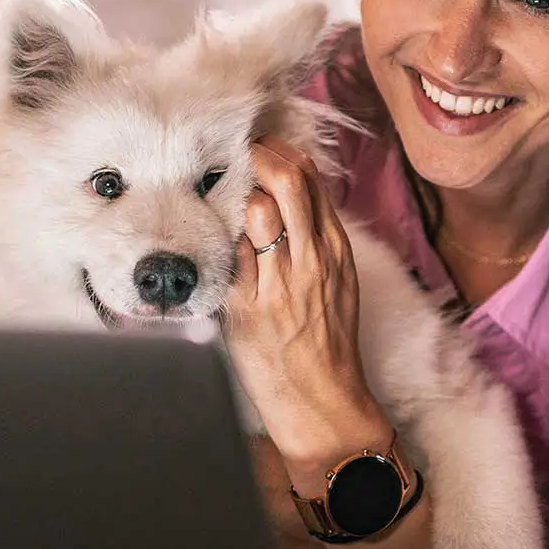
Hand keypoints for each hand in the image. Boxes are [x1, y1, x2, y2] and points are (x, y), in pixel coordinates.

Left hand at [227, 139, 389, 484]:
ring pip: (257, 209)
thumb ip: (316, 240)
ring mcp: (280, 280)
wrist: (324, 400)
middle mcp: (310, 258)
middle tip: (237, 156)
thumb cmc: (325, 342)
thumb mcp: (337, 281)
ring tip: (223, 204)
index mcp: (333, 249)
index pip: (311, 179)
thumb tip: (292, 199)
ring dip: (237, 197)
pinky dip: (220, 240)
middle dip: (259, 157)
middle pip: (287, 181)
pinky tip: (210, 241)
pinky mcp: (249, 305)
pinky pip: (230, 254)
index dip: (282, 153)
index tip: (261, 148)